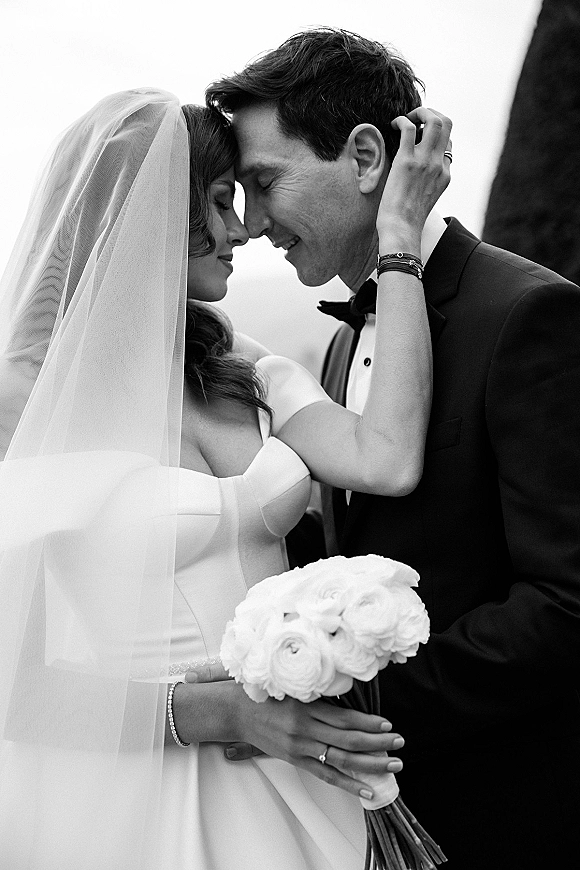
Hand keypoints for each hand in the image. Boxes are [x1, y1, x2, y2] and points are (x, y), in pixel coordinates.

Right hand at [185, 664, 403, 800]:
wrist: (235, 711)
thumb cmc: (265, 693)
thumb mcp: (292, 686)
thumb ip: (317, 693)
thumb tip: (348, 695)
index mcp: (305, 707)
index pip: (344, 718)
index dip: (368, 723)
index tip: (388, 725)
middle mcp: (304, 730)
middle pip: (347, 740)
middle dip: (377, 743)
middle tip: (399, 743)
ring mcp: (300, 748)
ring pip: (341, 759)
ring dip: (370, 764)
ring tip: (393, 765)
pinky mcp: (295, 760)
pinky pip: (326, 775)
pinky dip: (348, 783)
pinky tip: (367, 790)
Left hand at [377, 107, 451, 246]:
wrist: (402, 230)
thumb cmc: (408, 220)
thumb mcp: (426, 200)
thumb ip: (429, 184)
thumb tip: (416, 176)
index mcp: (445, 174)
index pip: (448, 142)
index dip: (434, 133)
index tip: (419, 135)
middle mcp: (439, 164)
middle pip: (447, 123)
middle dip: (431, 112)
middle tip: (415, 118)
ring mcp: (425, 162)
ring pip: (434, 120)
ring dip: (419, 111)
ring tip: (407, 118)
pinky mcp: (406, 161)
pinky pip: (408, 128)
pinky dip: (401, 120)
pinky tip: (393, 125)